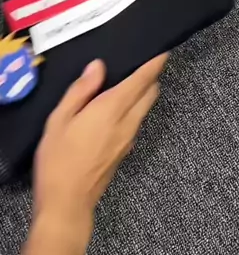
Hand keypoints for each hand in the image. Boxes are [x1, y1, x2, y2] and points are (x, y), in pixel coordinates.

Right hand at [33, 55, 167, 242]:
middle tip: (143, 63)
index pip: (143, 80)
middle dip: (151, 77)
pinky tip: (117, 109)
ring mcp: (129, 139)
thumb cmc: (59, 160)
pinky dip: (134, 109)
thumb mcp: (60, 119)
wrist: (68, 202)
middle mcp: (127, 122)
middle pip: (150, 93)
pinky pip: (136, 122)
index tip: (162, 51)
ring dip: (143, 94)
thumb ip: (81, 90)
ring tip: (128, 82)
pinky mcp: (125, 151)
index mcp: (112, 109)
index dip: (155, 64)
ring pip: (144, 109)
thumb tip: (98, 67)